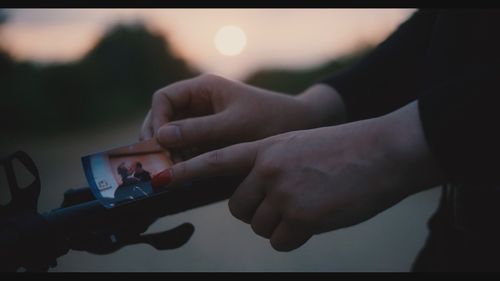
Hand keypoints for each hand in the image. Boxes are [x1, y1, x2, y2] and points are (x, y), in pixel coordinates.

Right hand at [140, 74, 345, 150]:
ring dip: (170, 152)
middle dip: (159, 139)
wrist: (300, 128)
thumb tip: (161, 137)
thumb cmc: (271, 119)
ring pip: (174, 135)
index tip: (159, 144)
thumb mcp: (234, 125)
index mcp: (204, 88)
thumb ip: (198, 130)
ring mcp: (205, 120)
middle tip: (160, 162)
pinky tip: (186, 171)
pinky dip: (183, 158)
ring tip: (173, 170)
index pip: (164, 98)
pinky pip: (189, 147)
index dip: (157, 120)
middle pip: (164, 117)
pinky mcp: (212, 138)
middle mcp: (200, 102)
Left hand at [160, 101, 443, 250]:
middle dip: (256, 212)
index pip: (215, 160)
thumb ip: (269, 165)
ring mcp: (283, 193)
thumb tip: (254, 198)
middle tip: (284, 203)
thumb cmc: (343, 150)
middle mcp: (268, 169)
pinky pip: (281, 241)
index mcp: (265, 148)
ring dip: (281, 224)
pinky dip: (296, 237)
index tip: (158, 179)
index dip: (185, 171)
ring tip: (309, 205)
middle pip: (238, 208)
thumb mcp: (297, 146)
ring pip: (260, 227)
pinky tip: (318, 218)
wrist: (383, 151)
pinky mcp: (301, 216)